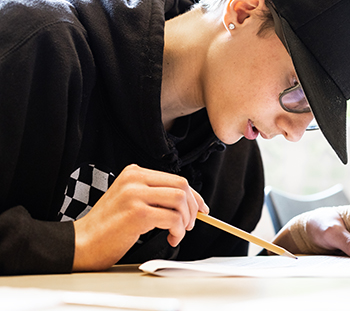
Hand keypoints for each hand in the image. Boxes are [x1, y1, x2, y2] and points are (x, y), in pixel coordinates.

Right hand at [72, 164, 207, 270]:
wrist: (81, 244)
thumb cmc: (106, 228)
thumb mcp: (130, 201)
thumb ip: (154, 196)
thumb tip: (188, 203)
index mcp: (134, 173)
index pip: (175, 179)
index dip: (194, 195)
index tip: (201, 209)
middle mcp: (134, 179)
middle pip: (182, 185)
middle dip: (193, 207)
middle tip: (190, 224)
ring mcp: (135, 194)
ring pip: (180, 200)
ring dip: (186, 220)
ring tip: (178, 233)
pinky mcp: (137, 213)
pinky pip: (173, 218)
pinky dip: (178, 231)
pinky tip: (171, 238)